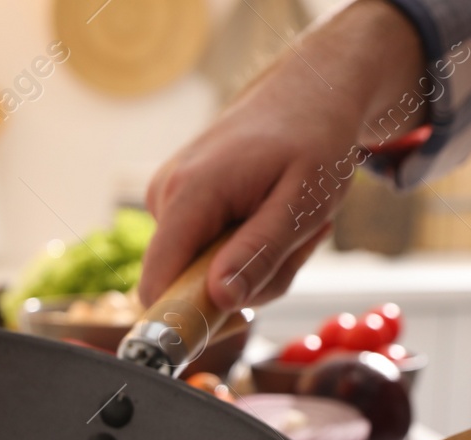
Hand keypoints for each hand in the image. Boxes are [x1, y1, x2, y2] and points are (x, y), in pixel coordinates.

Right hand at [138, 0, 425, 310]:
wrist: (310, 90)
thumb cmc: (314, 140)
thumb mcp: (302, 203)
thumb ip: (259, 253)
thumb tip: (218, 300)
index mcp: (190, 194)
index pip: (156, 285)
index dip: (187, 319)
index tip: (239, 317)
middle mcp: (165, 196)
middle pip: (187, 285)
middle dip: (245, 285)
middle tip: (295, 246)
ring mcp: (168, 198)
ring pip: (201, 273)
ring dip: (252, 266)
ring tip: (288, 224)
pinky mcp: (178, 203)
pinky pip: (205, 253)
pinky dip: (243, 250)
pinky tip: (269, 216)